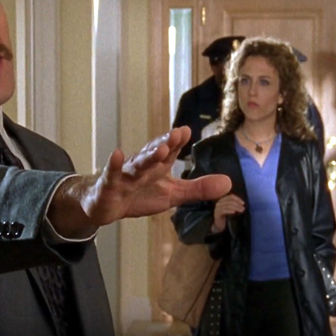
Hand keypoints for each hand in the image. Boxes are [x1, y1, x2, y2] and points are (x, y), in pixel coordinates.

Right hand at [49, 126, 231, 236]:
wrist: (107, 205)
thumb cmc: (140, 194)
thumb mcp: (173, 194)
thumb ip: (198, 188)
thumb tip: (229, 183)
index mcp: (158, 165)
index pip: (170, 151)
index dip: (177, 142)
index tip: (186, 131)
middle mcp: (143, 166)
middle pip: (155, 154)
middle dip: (165, 144)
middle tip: (177, 134)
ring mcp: (125, 174)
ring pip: (138, 165)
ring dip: (148, 157)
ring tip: (159, 149)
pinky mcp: (110, 185)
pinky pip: (112, 175)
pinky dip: (113, 165)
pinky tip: (116, 153)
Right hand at [211, 194, 244, 232]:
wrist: (219, 224)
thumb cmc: (225, 216)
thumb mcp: (230, 209)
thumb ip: (234, 205)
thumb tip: (242, 203)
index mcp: (222, 200)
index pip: (231, 196)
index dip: (238, 199)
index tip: (243, 203)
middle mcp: (219, 202)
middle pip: (230, 201)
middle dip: (238, 204)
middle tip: (243, 208)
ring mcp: (217, 208)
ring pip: (227, 205)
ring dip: (236, 207)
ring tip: (241, 210)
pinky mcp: (217, 213)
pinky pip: (223, 210)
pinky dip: (229, 210)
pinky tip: (234, 212)